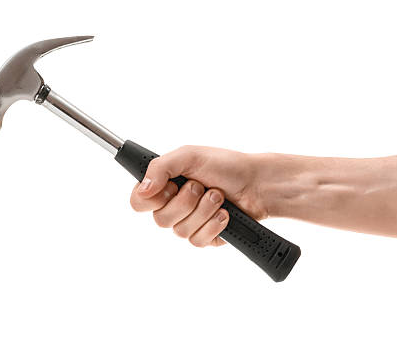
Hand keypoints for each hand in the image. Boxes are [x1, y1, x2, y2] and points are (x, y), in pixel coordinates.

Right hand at [129, 146, 266, 246]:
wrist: (258, 184)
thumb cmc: (226, 165)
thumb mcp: (190, 155)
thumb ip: (161, 167)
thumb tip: (143, 188)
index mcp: (165, 185)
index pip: (138, 202)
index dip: (151, 199)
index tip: (170, 187)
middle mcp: (174, 206)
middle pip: (160, 220)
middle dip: (186, 201)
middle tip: (201, 186)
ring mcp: (189, 223)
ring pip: (180, 231)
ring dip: (204, 210)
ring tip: (218, 197)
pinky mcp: (205, 237)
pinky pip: (198, 241)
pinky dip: (214, 225)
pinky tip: (225, 214)